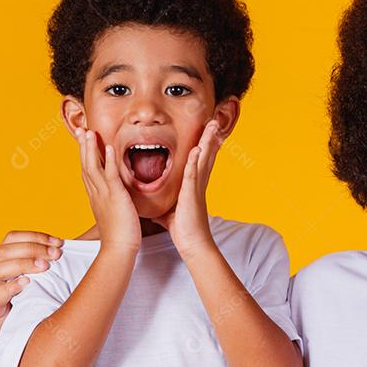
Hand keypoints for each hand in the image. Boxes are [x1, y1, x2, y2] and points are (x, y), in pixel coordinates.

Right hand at [0, 230, 62, 338]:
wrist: (28, 339)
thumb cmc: (40, 303)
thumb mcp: (46, 278)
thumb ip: (52, 260)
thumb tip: (80, 242)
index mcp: (4, 261)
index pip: (12, 238)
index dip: (35, 236)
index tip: (59, 242)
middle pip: (5, 251)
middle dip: (33, 248)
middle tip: (56, 254)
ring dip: (22, 264)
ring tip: (45, 267)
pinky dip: (10, 288)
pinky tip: (27, 283)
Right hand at [77, 127, 140, 254]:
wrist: (119, 248)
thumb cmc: (118, 234)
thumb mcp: (111, 214)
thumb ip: (110, 203)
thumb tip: (112, 199)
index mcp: (95, 196)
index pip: (87, 172)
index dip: (83, 156)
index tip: (82, 142)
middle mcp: (96, 193)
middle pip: (86, 165)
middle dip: (83, 147)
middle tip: (80, 130)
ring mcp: (104, 194)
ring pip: (93, 166)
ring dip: (91, 148)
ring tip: (89, 132)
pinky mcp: (115, 196)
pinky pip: (110, 174)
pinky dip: (108, 160)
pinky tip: (108, 147)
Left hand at [152, 119, 222, 259]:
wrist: (193, 244)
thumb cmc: (183, 229)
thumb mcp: (170, 211)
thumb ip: (164, 204)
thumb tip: (152, 206)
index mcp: (193, 185)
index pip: (199, 161)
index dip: (203, 146)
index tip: (206, 132)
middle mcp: (198, 183)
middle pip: (206, 155)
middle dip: (210, 138)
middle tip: (214, 121)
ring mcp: (196, 188)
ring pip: (203, 160)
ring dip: (207, 143)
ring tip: (211, 127)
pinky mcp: (192, 195)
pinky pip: (193, 175)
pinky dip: (195, 161)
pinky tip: (197, 149)